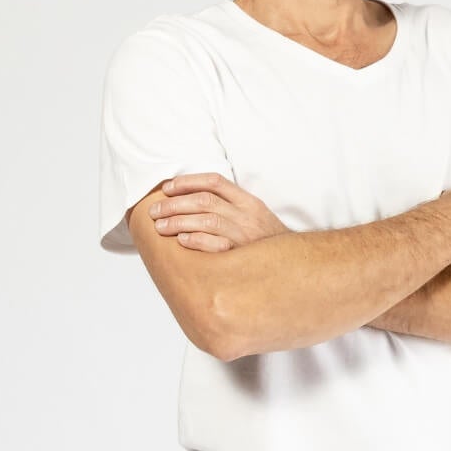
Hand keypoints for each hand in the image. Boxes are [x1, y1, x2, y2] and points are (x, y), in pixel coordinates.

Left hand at [149, 173, 288, 250]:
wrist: (294, 268)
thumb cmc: (267, 243)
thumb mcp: (255, 217)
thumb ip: (231, 206)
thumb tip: (192, 199)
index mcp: (249, 201)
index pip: (214, 182)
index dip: (187, 182)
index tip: (168, 188)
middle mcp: (247, 215)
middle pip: (204, 200)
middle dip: (175, 204)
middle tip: (155, 210)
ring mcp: (246, 235)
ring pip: (207, 220)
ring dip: (179, 221)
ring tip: (160, 227)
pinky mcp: (243, 256)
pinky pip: (215, 245)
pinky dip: (196, 240)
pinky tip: (181, 240)